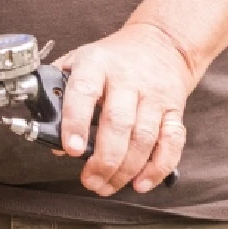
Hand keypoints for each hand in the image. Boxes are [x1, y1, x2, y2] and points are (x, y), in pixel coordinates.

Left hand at [57, 23, 195, 196]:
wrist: (160, 43)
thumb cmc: (111, 58)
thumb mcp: (78, 62)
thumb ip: (60, 94)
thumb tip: (52, 139)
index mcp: (96, 63)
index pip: (84, 91)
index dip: (76, 121)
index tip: (70, 149)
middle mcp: (127, 79)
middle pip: (118, 123)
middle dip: (104, 159)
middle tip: (89, 180)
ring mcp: (153, 95)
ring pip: (144, 138)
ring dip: (126, 170)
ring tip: (107, 186)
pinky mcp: (174, 110)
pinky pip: (171, 144)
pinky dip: (157, 168)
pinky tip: (141, 182)